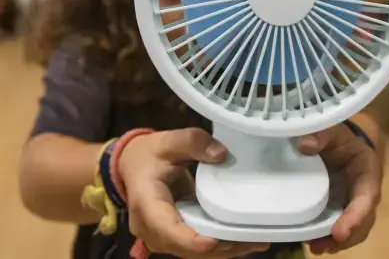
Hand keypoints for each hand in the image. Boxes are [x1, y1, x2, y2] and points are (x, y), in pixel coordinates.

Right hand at [118, 129, 269, 258]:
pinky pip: (195, 248)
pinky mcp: (172, 239)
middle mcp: (150, 228)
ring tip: (257, 242)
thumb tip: (221, 154)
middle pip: (185, 248)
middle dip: (220, 248)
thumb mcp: (169, 141)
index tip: (221, 240)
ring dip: (224, 251)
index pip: (168, 230)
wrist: (132, 166)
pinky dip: (219, 247)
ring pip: (192, 253)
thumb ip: (193, 142)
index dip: (194, 241)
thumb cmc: (150, 154)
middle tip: (255, 240)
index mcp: (146, 204)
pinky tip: (245, 241)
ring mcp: (159, 238)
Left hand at [297, 124, 381, 254]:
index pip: (366, 198)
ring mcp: (355, 205)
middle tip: (320, 246)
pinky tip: (314, 243)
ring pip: (354, 230)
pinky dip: (330, 239)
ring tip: (316, 248)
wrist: (340, 143)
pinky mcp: (343, 211)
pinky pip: (342, 229)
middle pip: (362, 221)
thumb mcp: (333, 131)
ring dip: (337, 243)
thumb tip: (306, 145)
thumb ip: (322, 135)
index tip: (340, 232)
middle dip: (345, 236)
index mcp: (368, 172)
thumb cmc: (340, 138)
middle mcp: (366, 193)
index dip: (355, 217)